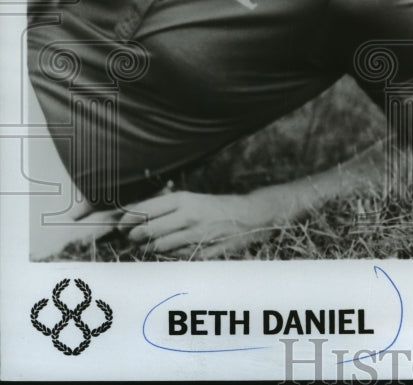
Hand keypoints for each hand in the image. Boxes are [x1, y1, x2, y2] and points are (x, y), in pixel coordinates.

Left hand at [119, 189, 280, 258]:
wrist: (249, 216)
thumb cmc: (215, 206)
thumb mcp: (191, 199)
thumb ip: (164, 206)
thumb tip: (131, 214)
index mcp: (184, 200)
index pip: (145, 210)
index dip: (127, 219)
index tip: (119, 223)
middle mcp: (188, 216)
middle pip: (147, 230)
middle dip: (135, 236)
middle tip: (132, 237)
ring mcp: (195, 235)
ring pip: (158, 246)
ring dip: (150, 248)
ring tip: (149, 245)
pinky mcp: (202, 251)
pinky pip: (175, 257)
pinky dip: (168, 255)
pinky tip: (170, 250)